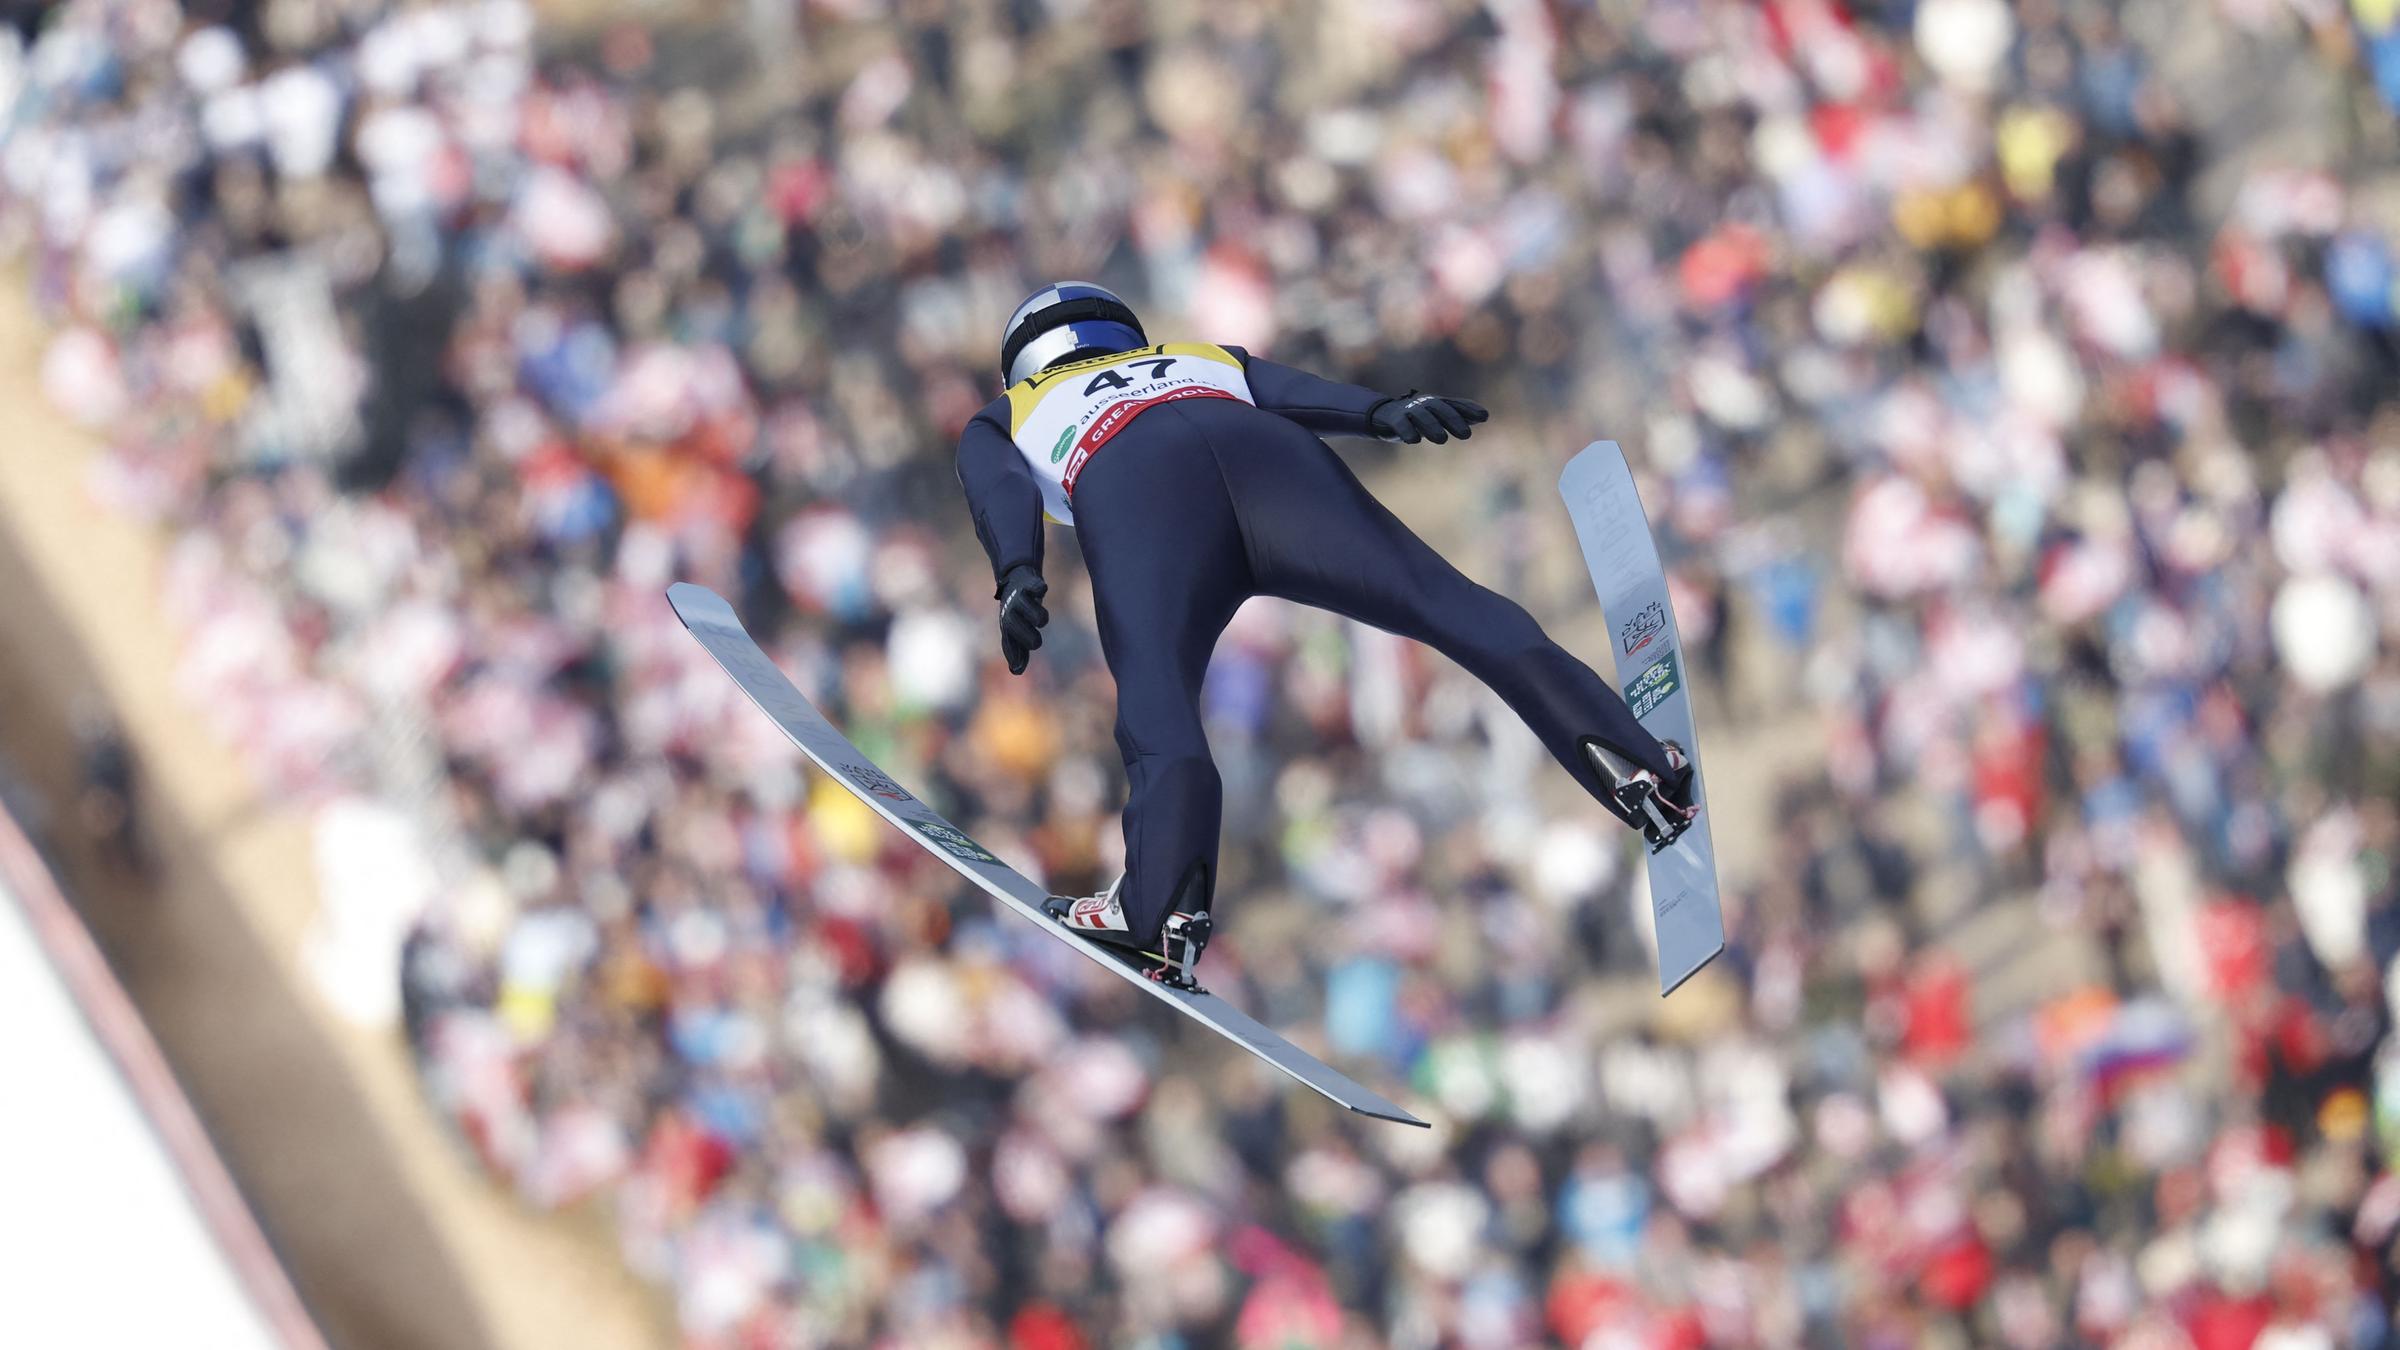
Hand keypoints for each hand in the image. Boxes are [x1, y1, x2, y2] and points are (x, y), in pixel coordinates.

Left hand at [996, 563, 1048, 674]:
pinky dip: (1039, 589)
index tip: (1017, 669)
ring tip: (1040, 620)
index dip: (1014, 655)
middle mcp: (1011, 612)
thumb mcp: (1015, 629)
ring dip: (1040, 617)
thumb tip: (1016, 672)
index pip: (1009, 643)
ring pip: (1034, 613)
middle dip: (1030, 638)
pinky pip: (1036, 588)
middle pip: (1020, 630)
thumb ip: (1018, 650)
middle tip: (1036, 641)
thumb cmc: (1017, 611)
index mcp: (1007, 625)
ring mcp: (1019, 598)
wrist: (1016, 579)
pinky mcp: (1030, 583)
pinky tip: (1042, 590)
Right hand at [1369, 392, 1488, 444]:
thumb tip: (1484, 416)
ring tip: (1442, 439)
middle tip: (1466, 435)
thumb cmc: (1416, 416)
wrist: (1383, 414)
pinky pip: (1400, 424)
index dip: (1469, 410)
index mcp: (1436, 403)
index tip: (1484, 417)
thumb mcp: (1437, 415)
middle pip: (1440, 409)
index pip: (1455, 405)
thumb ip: (1458, 415)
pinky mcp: (1393, 419)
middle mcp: (1423, 404)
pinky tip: (1413, 440)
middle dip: (1453, 420)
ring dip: (1432, 426)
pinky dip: (1406, 430)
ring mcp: (1408, 411)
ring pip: (1421, 416)